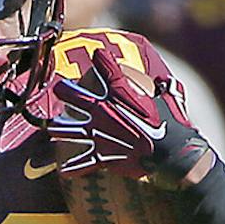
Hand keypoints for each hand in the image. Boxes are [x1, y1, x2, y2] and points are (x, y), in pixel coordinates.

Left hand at [46, 49, 212, 185]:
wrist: (170, 152)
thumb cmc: (172, 122)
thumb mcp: (168, 97)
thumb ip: (162, 87)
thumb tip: (163, 82)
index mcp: (121, 95)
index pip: (108, 69)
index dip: (100, 59)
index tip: (97, 53)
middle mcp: (103, 113)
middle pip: (74, 96)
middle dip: (63, 90)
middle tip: (59, 88)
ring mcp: (98, 135)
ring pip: (67, 130)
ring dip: (59, 128)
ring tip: (53, 128)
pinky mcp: (101, 156)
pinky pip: (81, 163)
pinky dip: (72, 168)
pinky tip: (63, 169)